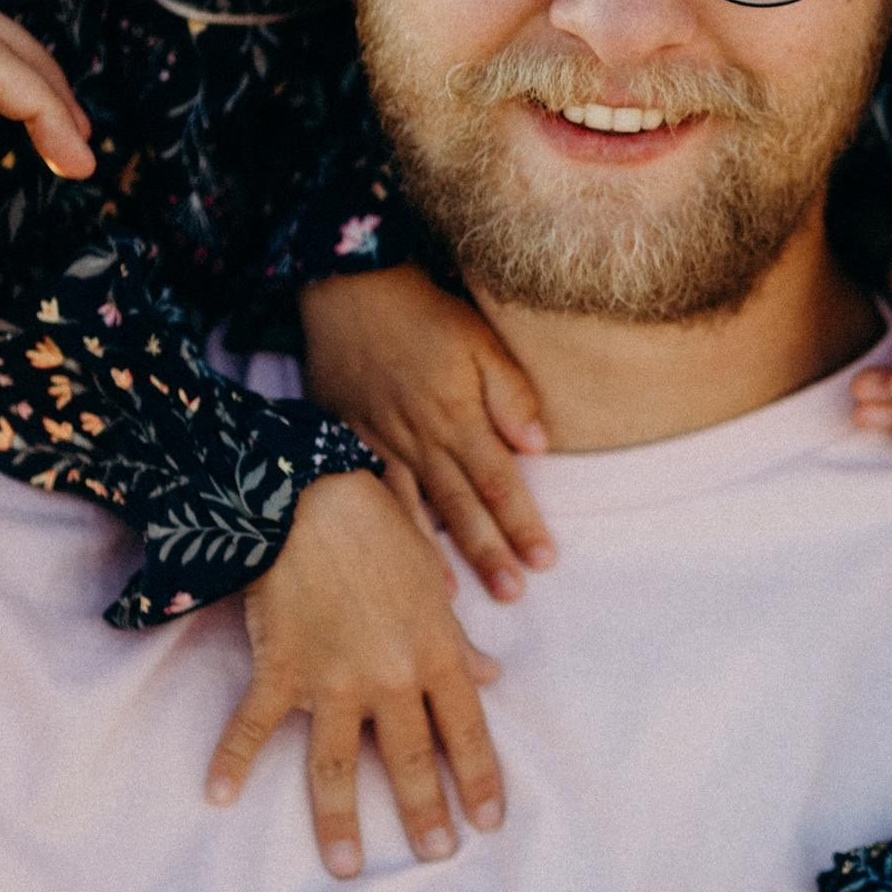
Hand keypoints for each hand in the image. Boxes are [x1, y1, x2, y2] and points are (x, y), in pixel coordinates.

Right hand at [212, 468, 505, 877]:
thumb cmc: (379, 530)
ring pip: (340, 766)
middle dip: (424, 815)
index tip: (487, 823)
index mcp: (437, 652)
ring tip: (346, 865)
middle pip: (411, 761)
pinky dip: (232, 759)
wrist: (313, 497)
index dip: (480, 781)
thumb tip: (490, 676)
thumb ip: (457, 637)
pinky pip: (255, 726)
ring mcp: (334, 678)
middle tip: (434, 855)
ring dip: (341, 821)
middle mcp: (392, 676)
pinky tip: (218, 794)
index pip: (468, 731)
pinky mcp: (281, 668)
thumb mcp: (432, 583)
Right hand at [300, 265, 554, 601]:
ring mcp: (379, 445)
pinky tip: (395, 562)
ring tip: (456, 601)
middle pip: (461, 507)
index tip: (545, 561)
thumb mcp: (480, 340)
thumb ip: (510, 394)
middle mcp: (420, 439)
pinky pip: (370, 496)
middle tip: (512, 595)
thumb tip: (537, 446)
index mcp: (458, 416)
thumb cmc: (424, 314)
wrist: (350, 291)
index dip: (522, 523)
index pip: (500, 482)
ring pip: (414, 511)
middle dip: (489, 553)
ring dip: (437, 557)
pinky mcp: (347, 441)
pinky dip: (386, 532)